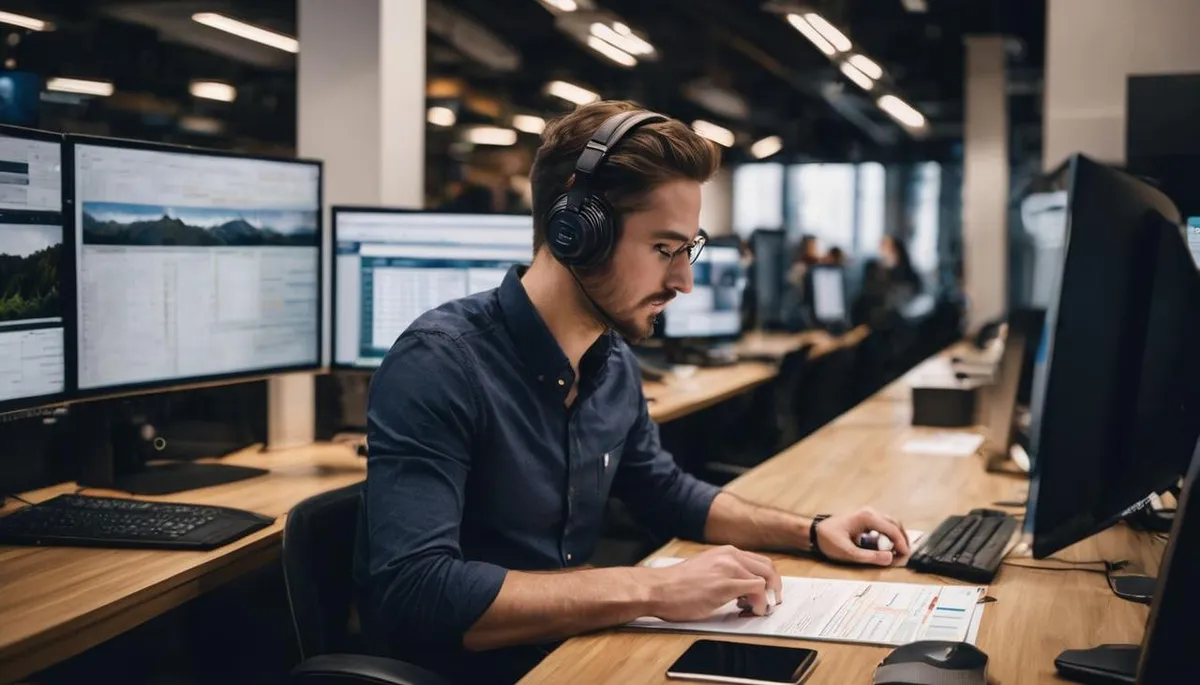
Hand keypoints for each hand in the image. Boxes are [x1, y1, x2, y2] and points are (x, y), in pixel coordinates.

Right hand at [644, 545, 782, 621]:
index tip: (765, 593)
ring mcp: (729, 568)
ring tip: (757, 609)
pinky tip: (751, 611)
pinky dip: (760, 603)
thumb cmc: (676, 585)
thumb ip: (725, 573)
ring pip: (766, 578)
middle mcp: (730, 555)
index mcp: (725, 552)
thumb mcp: (706, 570)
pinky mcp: (726, 585)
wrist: (658, 588)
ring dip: (768, 596)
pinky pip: (757, 590)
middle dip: (774, 587)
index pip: (759, 561)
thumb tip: (741, 588)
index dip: (767, 579)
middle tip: (770, 602)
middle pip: (768, 568)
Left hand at [815, 508, 909, 564]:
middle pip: (894, 524)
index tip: (906, 555)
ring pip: (890, 523)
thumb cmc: (828, 540)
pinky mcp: (864, 519)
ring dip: (896, 536)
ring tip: (898, 551)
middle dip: (902, 539)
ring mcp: (867, 514)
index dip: (901, 543)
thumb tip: (891, 558)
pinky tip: (887, 546)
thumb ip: (870, 557)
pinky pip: (883, 525)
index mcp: (867, 518)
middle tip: (905, 554)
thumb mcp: (848, 553)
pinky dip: (889, 534)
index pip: (892, 529)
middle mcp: (869, 513)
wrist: (814, 532)